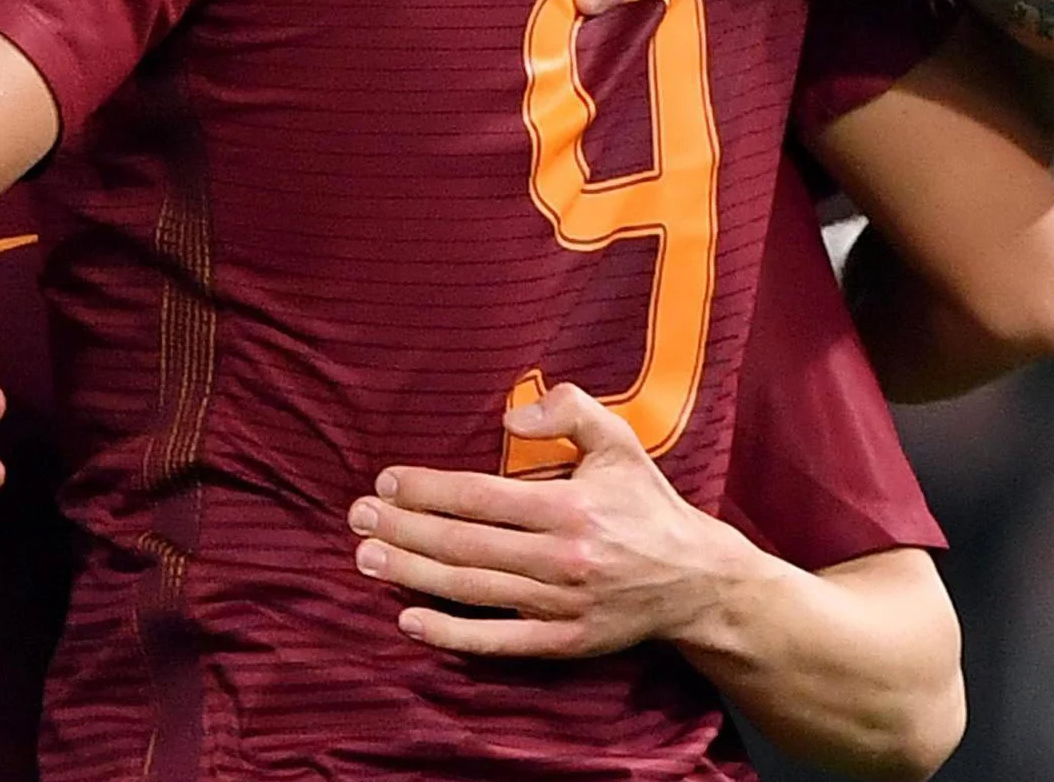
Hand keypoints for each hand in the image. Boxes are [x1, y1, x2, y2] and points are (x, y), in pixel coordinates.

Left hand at [348, 383, 758, 659]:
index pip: (481, 497)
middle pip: (465, 544)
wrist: (698, 582)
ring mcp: (561, 606)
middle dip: (404, 530)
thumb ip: (570, 409)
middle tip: (356, 518)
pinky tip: (409, 621)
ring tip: (365, 558)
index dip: (427, 490)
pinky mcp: (565, 643)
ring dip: (412, 575)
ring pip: (472, 589)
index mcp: (570, 506)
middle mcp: (562, 558)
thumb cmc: (645, 504)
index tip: (386, 482)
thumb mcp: (619, 441)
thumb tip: (511, 413)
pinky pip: (499, 641)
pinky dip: (451, 634)